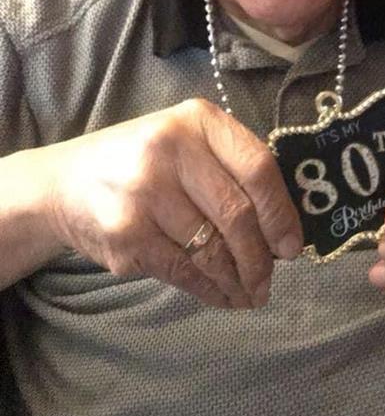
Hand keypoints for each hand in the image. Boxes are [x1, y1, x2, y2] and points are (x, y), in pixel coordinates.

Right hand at [43, 99, 302, 309]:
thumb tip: (283, 230)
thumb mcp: (185, 143)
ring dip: (237, 281)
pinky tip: (220, 295)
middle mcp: (170, 148)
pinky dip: (208, 289)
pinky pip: (183, 270)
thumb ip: (230, 169)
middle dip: (260, 258)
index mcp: (197, 120)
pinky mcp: (126, 233)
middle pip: (237, 214)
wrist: (63, 183)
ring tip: (249, 294)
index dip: (281, 213)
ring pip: (212, 249)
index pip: (258, 168)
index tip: (291, 247)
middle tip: (268, 280)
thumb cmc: (141, 163)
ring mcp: (144, 191)